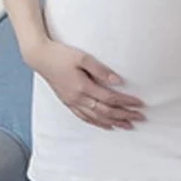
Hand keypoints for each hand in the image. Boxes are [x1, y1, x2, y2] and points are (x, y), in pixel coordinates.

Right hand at [28, 39, 145, 129]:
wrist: (40, 58)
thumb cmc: (61, 54)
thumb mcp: (83, 57)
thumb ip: (101, 70)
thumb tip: (118, 81)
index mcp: (83, 87)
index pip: (110, 98)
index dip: (127, 102)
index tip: (140, 104)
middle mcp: (78, 99)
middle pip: (106, 111)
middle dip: (125, 115)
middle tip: (140, 118)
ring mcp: (73, 103)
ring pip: (97, 118)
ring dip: (114, 122)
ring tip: (128, 125)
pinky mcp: (69, 103)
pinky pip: (86, 118)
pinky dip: (98, 123)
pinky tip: (108, 126)